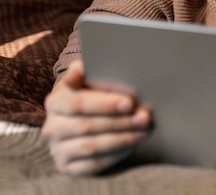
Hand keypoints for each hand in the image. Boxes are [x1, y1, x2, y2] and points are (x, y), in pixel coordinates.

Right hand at [42, 60, 151, 174]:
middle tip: (144, 117)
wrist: (88, 113)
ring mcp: (57, 149)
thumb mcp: (91, 75)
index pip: (78, 103)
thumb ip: (88, 69)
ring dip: (122, 138)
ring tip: (145, 130)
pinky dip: (116, 154)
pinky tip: (134, 143)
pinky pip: (93, 164)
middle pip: (86, 126)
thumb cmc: (95, 89)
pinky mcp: (67, 166)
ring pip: (91, 146)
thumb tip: (78, 73)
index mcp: (55, 100)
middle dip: (120, 122)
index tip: (130, 102)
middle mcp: (51, 127)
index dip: (105, 104)